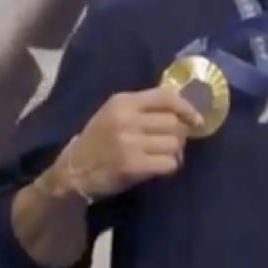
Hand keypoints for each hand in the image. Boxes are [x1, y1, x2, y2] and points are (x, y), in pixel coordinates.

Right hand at [52, 84, 203, 198]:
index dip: (186, 107)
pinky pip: (169, 163)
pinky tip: (157, 167)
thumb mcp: (115, 114)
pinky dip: (169, 166)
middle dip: (179, 134)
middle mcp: (126, 118)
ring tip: (161, 155)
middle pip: (174, 122)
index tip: (195, 119)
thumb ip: (144, 108)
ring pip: (174, 143)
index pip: (165, 96)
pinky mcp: (132, 165)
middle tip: (170, 143)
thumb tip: (184, 109)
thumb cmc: (99, 140)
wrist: (73, 171)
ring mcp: (129, 142)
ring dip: (174, 152)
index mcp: (122, 101)